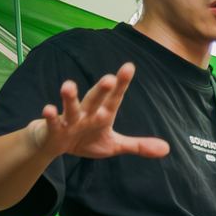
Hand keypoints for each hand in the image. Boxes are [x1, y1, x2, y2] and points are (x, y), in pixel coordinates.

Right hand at [26, 63, 169, 161]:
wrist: (54, 144)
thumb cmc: (85, 140)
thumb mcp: (114, 145)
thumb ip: (138, 145)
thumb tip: (167, 149)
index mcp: (102, 115)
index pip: (115, 98)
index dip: (122, 84)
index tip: (129, 67)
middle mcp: (87, 113)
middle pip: (95, 99)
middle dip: (101, 89)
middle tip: (109, 78)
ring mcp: (70, 119)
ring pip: (70, 107)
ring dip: (70, 97)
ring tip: (68, 85)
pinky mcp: (54, 129)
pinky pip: (52, 122)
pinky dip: (50, 117)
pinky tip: (48, 109)